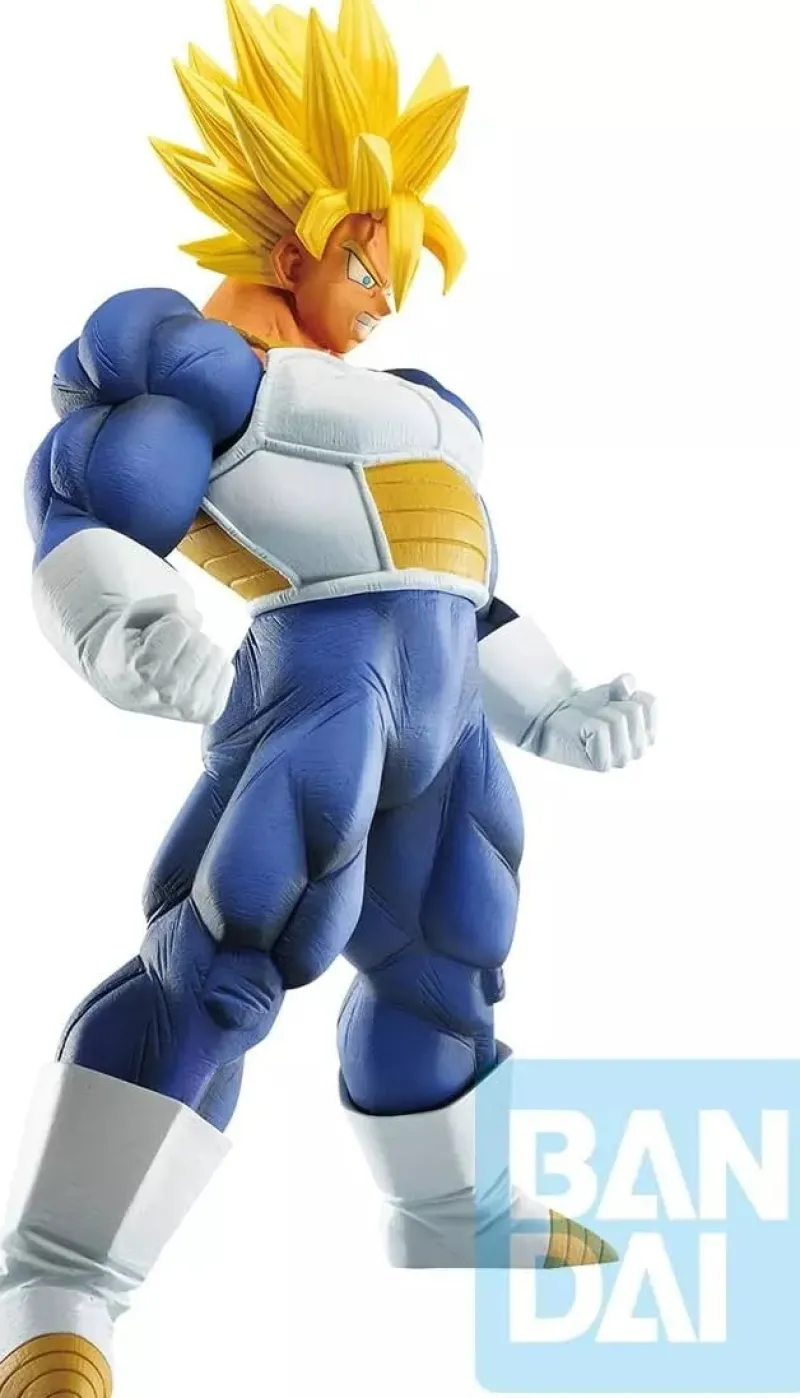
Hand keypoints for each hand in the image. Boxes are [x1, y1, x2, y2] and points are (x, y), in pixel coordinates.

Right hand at [87, 595, 233, 724]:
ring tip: (176, 664)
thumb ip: (162, 605)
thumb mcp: (133, 618)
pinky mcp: (207, 713)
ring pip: (217, 655)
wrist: (121, 686)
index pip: (180, 627)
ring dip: (201, 653)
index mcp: (144, 670)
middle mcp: (168, 693)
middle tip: (165, 652)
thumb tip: (197, 617)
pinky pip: (228, 671)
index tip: (151, 639)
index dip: (167, 624)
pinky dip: (214, 666)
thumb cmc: (130, 648)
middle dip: (187, 638)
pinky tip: (192, 674)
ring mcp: (189, 707)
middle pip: (202, 641)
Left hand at [531, 674, 656, 771]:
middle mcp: (639, 750)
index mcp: (648, 733)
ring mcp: (622, 760)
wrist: (558, 720)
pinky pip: (600, 730)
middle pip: (634, 710)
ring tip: (590, 724)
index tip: (613, 703)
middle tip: (598, 715)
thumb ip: (625, 684)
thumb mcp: (610, 690)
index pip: (651, 702)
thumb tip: (627, 683)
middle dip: (612, 706)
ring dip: (599, 715)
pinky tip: (583, 733)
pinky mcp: (603, 764)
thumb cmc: (588, 708)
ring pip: (617, 720)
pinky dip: (588, 724)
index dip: (628, 695)